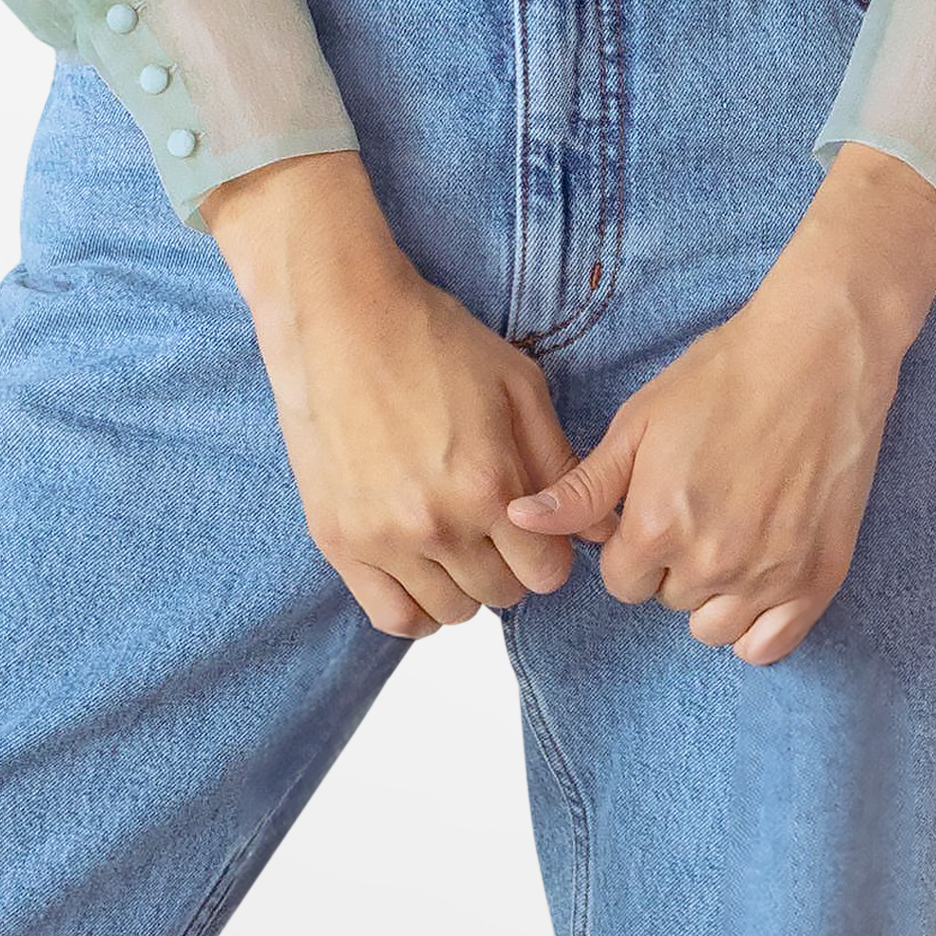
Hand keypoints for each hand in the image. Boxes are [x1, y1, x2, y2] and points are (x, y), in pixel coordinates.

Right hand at [201, 152, 580, 639]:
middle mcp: (437, 524)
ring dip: (465, 584)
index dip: (550, 552)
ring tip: (458, 539)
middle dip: (511, 565)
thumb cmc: (433, 340)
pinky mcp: (339, 542)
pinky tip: (423, 570)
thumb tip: (596, 525)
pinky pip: (391, 617)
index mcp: (488, 485)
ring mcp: (382, 539)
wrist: (340, 317)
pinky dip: (417, 607)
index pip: (545, 573)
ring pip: (450, 612)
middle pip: (500, 595)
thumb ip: (559, 461)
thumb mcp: (518, 383)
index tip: (536, 527)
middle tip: (496, 525)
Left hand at [502, 144, 935, 665]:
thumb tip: (517, 520)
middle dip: (672, 563)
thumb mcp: (641, 422)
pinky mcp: (817, 579)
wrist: (817, 353)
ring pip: (714, 628)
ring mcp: (768, 577)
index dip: (632, 544)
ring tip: (730, 533)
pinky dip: (758, 624)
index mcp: (658, 526)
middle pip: (668, 601)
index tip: (656, 506)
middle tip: (699, 505)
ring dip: (712, 593)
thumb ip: (582, 487)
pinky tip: (758, 576)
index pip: (621, 582)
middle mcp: (711, 564)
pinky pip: (770, 645)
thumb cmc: (724, 375)